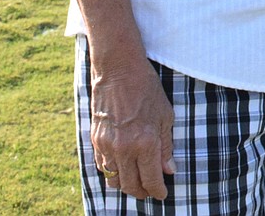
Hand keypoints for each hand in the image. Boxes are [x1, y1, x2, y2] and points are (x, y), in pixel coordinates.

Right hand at [90, 56, 175, 199]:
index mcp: (146, 142)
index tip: (162, 194)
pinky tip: (121, 169)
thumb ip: (166, 145)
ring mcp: (107, 145)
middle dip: (142, 192)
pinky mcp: (95, 140)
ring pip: (115, 180)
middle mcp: (125, 148)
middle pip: (131, 185)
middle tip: (150, 191)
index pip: (151, 179)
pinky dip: (112, 172)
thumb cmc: (146, 88)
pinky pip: (103, 166)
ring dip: (126, 185)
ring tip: (136, 183)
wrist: (118, 70)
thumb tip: (169, 170)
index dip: (158, 190)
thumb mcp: (166, 114)